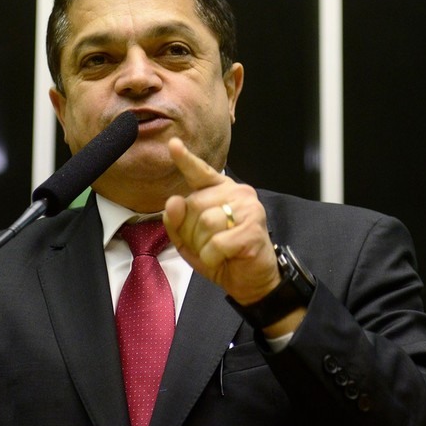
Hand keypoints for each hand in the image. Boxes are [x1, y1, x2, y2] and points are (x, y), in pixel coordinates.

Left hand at [162, 138, 281, 302]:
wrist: (252, 282)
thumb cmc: (222, 256)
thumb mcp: (190, 241)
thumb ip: (177, 221)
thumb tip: (172, 201)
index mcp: (220, 191)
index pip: (200, 172)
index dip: (185, 159)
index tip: (172, 144)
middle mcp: (236, 192)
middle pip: (193, 205)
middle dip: (191, 232)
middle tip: (208, 245)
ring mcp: (248, 208)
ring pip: (205, 223)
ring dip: (203, 246)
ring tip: (218, 252)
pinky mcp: (253, 228)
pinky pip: (216, 242)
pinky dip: (213, 256)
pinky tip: (226, 257)